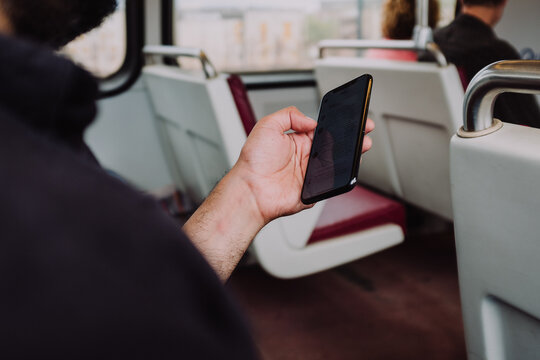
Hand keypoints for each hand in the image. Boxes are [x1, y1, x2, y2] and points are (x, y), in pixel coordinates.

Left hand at [232, 106, 373, 224]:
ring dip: (352, 154)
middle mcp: (306, 156)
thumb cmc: (253, 161)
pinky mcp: (315, 188)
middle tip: (365, 129)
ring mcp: (311, 173)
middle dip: (352, 136)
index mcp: (298, 140)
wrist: (250, 189)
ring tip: (362, 144)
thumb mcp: (267, 125)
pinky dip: (342, 173)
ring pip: (338, 162)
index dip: (338, 123)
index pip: (324, 129)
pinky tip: (347, 163)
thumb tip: (311, 120)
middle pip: (336, 145)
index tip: (351, 116)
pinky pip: (333, 180)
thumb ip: (289, 114)